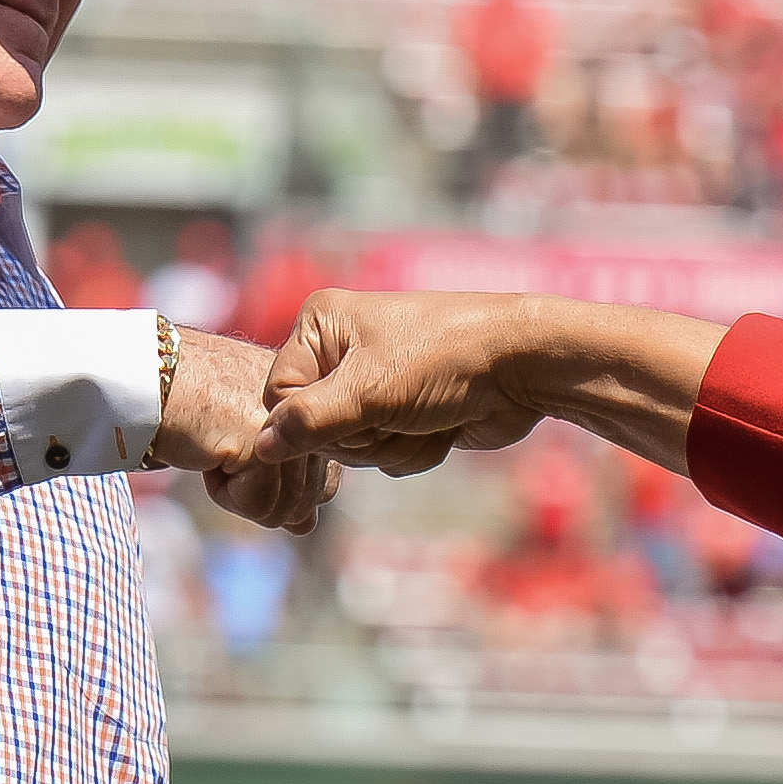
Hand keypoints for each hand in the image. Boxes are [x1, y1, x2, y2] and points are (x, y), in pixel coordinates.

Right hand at [153, 329, 339, 534]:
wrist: (149, 376)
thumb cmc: (194, 404)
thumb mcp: (250, 445)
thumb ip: (286, 481)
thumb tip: (304, 525)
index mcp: (319, 410)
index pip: (323, 488)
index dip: (277, 486)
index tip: (242, 447)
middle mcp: (316, 416)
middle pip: (304, 504)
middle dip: (257, 491)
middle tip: (226, 445)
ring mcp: (296, 429)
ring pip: (282, 510)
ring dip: (237, 491)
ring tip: (217, 443)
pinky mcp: (268, 445)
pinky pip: (257, 505)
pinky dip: (223, 492)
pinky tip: (210, 450)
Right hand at [254, 289, 552, 475]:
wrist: (523, 367)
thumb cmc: (445, 361)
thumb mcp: (367, 392)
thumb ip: (307, 423)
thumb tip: (259, 448)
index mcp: (320, 326)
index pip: (277, 398)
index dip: (311, 422)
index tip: (351, 414)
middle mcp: (341, 352)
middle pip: (315, 431)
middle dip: (362, 436)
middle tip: (397, 410)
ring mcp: (374, 385)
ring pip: (354, 451)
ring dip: (393, 446)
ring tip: (424, 415)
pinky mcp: (404, 413)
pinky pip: (386, 457)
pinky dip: (415, 450)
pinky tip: (441, 425)